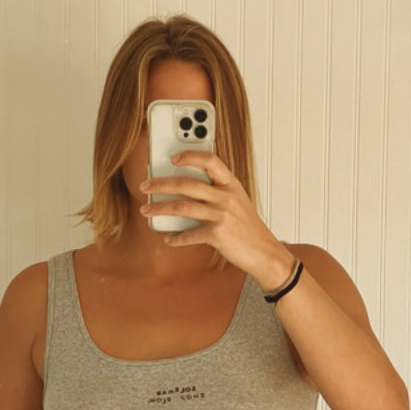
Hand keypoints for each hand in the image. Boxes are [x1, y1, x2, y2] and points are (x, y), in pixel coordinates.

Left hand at [139, 152, 293, 288]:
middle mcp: (226, 197)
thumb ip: (218, 192)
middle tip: (145, 186)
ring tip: (146, 210)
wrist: (264, 253)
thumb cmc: (249, 229)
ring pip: (182, 207)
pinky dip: (176, 238)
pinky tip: (168, 238)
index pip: (210, 160)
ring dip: (160, 208)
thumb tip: (186, 190)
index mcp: (231, 185)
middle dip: (161, 184)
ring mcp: (222, 215)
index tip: (172, 158)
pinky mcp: (217, 235)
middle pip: (187, 184)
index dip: (190, 156)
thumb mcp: (238, 202)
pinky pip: (189, 235)